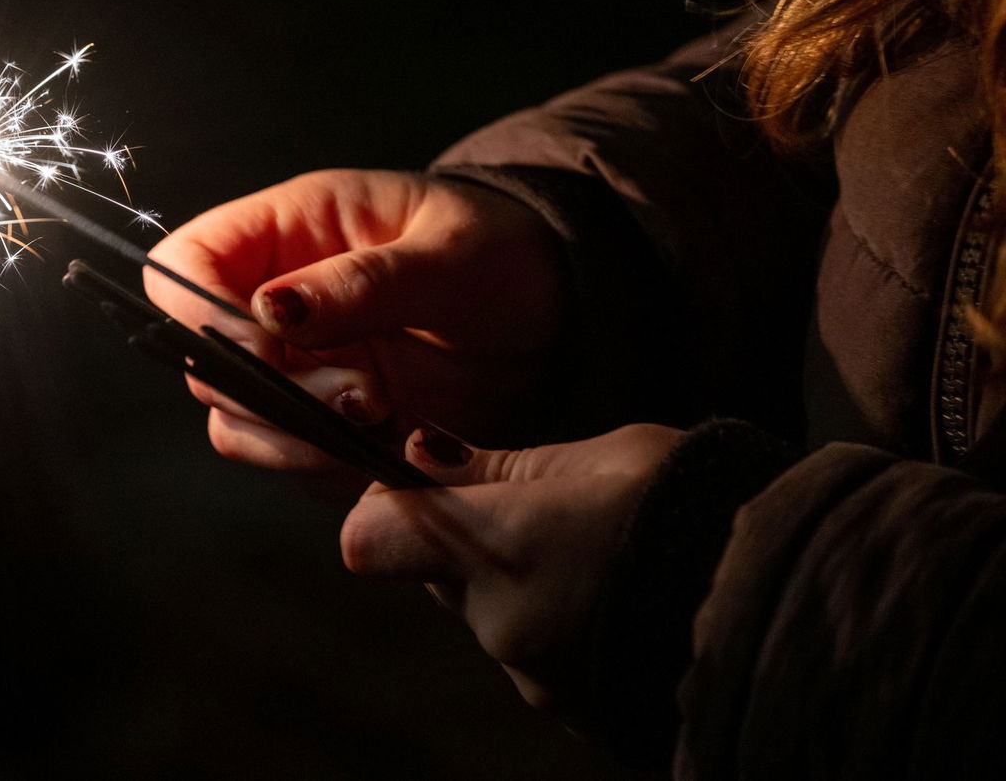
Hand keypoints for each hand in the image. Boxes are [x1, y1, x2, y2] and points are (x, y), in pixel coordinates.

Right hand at [144, 169, 566, 485]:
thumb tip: (272, 308)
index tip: (271, 350)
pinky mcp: (326, 423)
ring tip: (384, 422)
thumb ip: (364, 280)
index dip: (200, 314)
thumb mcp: (449, 251)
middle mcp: (273, 302)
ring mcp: (296, 367)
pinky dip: (337, 470)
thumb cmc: (501, 252)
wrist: (553, 311)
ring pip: (239, 425)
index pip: (182, 266)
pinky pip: (298, 464)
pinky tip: (398, 446)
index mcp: (285, 230)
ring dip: (298, 441)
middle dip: (269, 393)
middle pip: (202, 362)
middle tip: (364, 396)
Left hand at [341, 422, 683, 712]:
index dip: (391, 508)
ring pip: (496, 618)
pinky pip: (544, 659)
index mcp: (495, 545)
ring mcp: (540, 678)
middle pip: (441, 578)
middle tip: (553, 510)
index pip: (372, 537)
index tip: (435, 480)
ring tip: (612, 557)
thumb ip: (496, 467)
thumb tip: (419, 454)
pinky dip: (570, 629)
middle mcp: (501, 623)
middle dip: (474, 543)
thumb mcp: (597, 458)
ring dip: (528, 587)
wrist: (797, 603)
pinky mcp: (580, 714)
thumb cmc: (698, 504)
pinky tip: (628, 603)